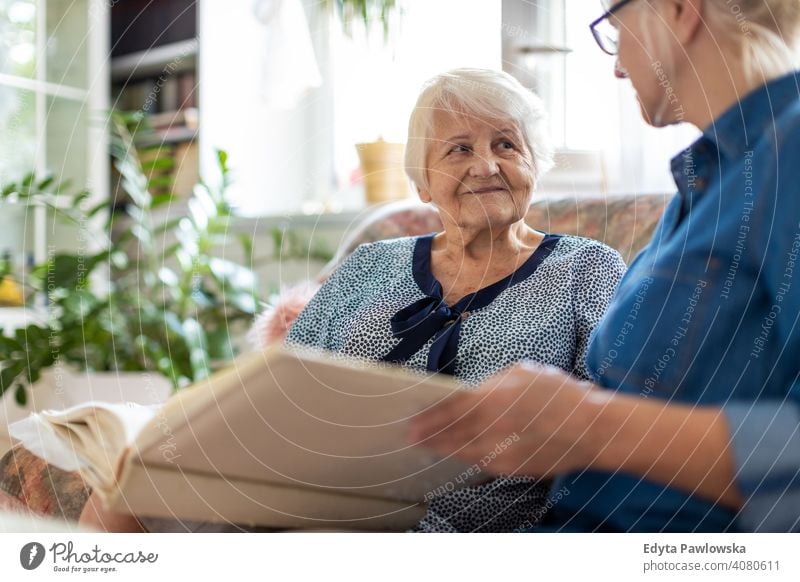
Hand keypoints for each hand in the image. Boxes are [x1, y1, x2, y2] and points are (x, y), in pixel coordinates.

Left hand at [408, 362, 606, 476]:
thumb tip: (471, 392)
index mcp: (492, 397)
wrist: (590, 429)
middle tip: (410, 436)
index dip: (429, 416)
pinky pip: (480, 462)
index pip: (450, 409)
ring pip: (461, 450)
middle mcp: (491, 426)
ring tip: (427, 446)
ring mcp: (500, 450)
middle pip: (450, 433)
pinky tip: (456, 454)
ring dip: (442, 448)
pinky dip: (465, 457)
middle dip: (428, 435)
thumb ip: (492, 383)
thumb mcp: (522, 373)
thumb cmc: (558, 395)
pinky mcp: (510, 468)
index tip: (413, 419)